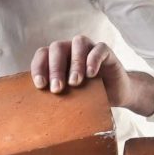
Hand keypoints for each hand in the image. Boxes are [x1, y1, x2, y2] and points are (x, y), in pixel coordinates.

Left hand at [30, 35, 153, 115]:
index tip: (40, 85)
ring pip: (78, 43)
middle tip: (57, 89)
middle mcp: (71, 49)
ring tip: (75, 82)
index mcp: (57, 57)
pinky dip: (93, 59)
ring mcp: (89, 48)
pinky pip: (99, 48)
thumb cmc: (87, 96)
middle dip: (55, 68)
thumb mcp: (69, 96)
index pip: (42, 54)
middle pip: (57, 47)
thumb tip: (38, 111)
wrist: (115, 94)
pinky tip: (91, 74)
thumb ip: (56, 95)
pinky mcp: (106, 52)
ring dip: (75, 63)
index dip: (39, 67)